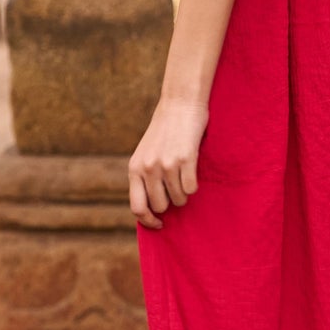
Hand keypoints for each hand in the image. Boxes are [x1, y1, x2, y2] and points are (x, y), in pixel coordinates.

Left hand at [128, 97, 208, 228]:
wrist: (180, 104)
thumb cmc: (165, 131)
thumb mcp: (146, 154)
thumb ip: (145, 177)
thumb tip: (153, 209)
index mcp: (134, 168)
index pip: (137, 207)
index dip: (148, 221)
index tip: (159, 224)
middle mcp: (148, 168)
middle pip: (161, 206)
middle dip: (171, 202)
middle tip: (176, 188)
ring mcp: (166, 164)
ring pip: (179, 199)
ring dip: (184, 193)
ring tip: (184, 174)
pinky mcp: (185, 159)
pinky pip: (192, 188)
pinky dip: (194, 184)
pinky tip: (191, 168)